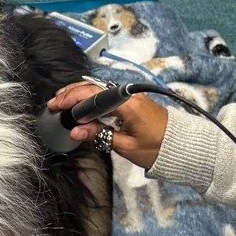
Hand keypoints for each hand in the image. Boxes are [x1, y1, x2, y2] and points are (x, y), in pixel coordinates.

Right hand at [47, 82, 167, 170]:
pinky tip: (81, 105)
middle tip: (53, 104)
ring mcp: (130, 96)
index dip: (71, 99)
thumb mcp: (126, 146)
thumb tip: (75, 132)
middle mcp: (127, 94)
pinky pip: (106, 95)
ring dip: (80, 94)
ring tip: (62, 102)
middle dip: (71, 94)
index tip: (55, 107)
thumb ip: (99, 135)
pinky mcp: (131, 101)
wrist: (182, 146)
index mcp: (126, 103)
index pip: (92, 95)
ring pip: (99, 89)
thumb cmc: (156, 148)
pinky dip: (91, 98)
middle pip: (93, 87)